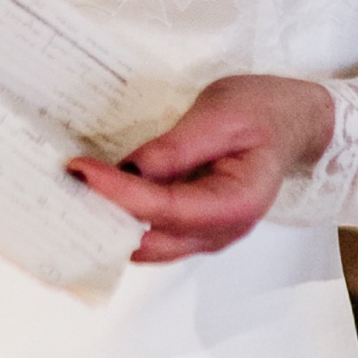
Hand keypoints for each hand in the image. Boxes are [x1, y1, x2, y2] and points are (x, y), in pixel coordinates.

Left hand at [70, 74, 335, 263]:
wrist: (291, 120)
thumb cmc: (263, 112)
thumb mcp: (221, 114)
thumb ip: (177, 146)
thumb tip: (130, 169)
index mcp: (235, 203)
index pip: (164, 208)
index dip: (118, 193)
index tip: (80, 171)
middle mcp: (220, 232)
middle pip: (151, 241)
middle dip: (106, 220)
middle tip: (65, 188)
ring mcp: (207, 234)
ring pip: (149, 245)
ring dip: (112, 224)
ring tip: (74, 193)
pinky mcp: (194, 225)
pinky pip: (154, 233)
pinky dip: (125, 220)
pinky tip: (100, 196)